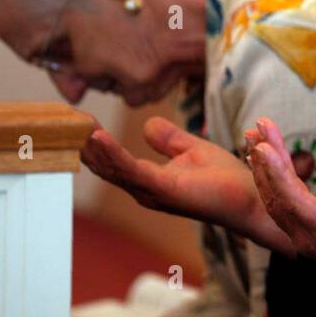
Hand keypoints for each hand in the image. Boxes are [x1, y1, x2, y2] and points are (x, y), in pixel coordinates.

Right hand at [81, 116, 294, 255]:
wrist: (253, 198)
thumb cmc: (227, 179)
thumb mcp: (192, 150)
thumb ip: (168, 139)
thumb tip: (146, 125)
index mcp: (149, 181)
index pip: (112, 161)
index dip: (92, 142)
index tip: (75, 118)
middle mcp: (145, 191)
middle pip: (104, 167)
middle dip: (82, 144)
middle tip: (62, 120)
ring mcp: (154, 193)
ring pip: (112, 169)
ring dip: (91, 147)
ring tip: (74, 124)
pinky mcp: (166, 190)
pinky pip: (132, 170)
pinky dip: (112, 154)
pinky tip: (96, 138)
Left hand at [244, 117, 315, 316]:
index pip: (295, 201)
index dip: (278, 172)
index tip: (265, 146)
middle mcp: (310, 240)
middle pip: (277, 197)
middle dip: (265, 162)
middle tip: (258, 128)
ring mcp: (306, 240)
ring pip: (275, 202)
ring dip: (263, 169)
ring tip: (255, 137)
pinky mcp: (307, 236)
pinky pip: (282, 206)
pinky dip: (272, 181)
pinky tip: (268, 163)